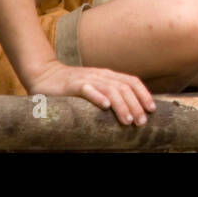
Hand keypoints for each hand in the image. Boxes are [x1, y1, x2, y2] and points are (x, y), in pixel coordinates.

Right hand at [27, 60, 155, 125]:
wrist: (45, 75)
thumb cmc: (72, 86)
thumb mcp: (95, 87)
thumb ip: (109, 93)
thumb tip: (129, 110)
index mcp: (108, 75)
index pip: (132, 81)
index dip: (144, 94)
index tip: (152, 109)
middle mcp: (101, 75)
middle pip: (124, 88)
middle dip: (136, 105)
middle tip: (141, 122)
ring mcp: (87, 78)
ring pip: (110, 89)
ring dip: (121, 105)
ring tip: (128, 120)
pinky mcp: (72, 85)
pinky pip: (87, 89)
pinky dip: (97, 96)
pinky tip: (104, 106)